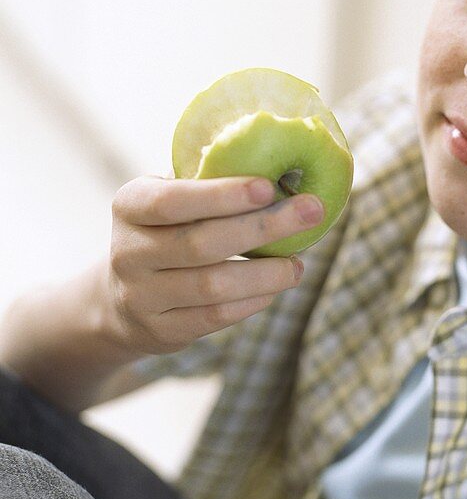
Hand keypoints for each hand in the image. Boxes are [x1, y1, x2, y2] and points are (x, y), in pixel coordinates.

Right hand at [105, 175, 323, 353]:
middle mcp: (128, 252)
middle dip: (264, 227)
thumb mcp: (170, 199)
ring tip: (298, 264)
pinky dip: (253, 301)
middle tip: (312, 211)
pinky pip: (215, 316)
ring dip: (265, 274)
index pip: (172, 200)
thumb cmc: (167, 231)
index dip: (221, 195)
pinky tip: (276, 286)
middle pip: (202, 243)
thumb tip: (283, 168)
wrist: (122, 300)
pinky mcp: (161, 330)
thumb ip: (208, 181)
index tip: (268, 186)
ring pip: (212, 286)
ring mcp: (141, 296)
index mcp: (130, 205)